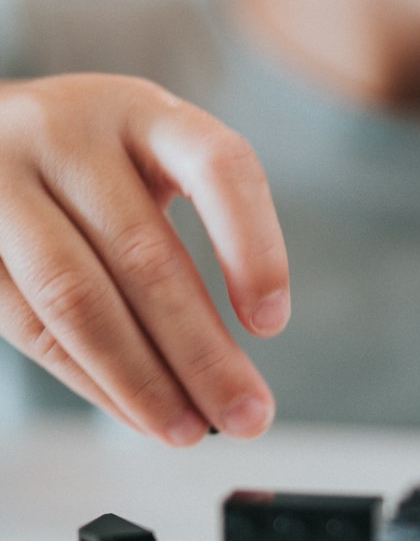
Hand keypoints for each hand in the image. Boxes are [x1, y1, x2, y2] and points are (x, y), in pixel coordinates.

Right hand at [0, 73, 289, 442]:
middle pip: (145, 256)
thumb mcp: (145, 168)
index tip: (271, 325)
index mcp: (141, 110)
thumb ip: (184, 247)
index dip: (253, 247)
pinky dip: (90, 381)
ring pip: (78, 297)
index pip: (217, 166)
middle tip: (247, 418)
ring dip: (141, 380)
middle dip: (202, 354)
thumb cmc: (90, 168)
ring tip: (187, 431)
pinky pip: (31, 325)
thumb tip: (228, 381)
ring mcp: (3, 180)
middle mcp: (68, 132)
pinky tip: (133, 413)